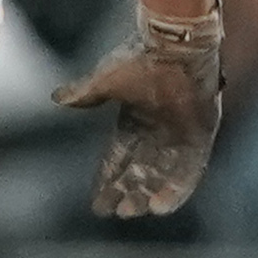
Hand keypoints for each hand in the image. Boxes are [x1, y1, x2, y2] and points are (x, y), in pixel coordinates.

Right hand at [55, 7, 228, 217]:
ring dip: (150, 193)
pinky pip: (190, 170)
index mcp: (134, 120)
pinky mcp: (200, 136)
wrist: (175, 46)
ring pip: (163, 174)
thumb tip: (58, 99)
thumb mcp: (105, 80)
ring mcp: (180, 135)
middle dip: (128, 192)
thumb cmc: (139, 59)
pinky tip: (161, 206)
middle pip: (140, 171)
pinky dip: (177, 189)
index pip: (118, 157)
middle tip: (118, 212)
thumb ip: (85, 94)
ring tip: (136, 211)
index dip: (107, 179)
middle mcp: (157, 131)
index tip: (98, 202)